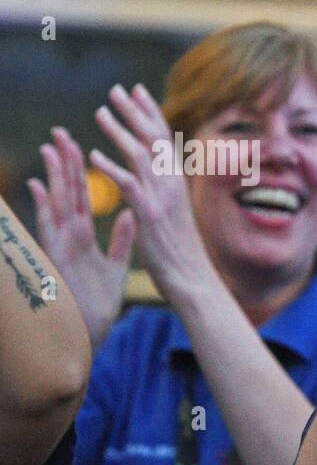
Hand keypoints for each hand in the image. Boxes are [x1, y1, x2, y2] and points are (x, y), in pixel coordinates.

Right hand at [30, 127, 135, 347]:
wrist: (89, 331)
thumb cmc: (98, 302)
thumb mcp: (116, 265)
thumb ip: (122, 239)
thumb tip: (132, 215)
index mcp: (84, 236)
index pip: (84, 196)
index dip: (83, 170)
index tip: (82, 143)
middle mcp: (70, 236)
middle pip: (68, 193)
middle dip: (65, 163)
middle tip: (61, 132)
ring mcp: (61, 246)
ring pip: (57, 204)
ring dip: (53, 176)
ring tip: (51, 148)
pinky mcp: (56, 259)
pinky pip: (48, 229)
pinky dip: (43, 208)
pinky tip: (38, 186)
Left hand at [80, 84, 217, 305]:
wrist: (194, 280)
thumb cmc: (183, 254)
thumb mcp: (175, 216)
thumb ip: (164, 194)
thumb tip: (154, 181)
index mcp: (178, 183)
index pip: (165, 139)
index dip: (151, 113)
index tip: (138, 92)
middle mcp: (172, 185)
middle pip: (153, 139)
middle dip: (135, 112)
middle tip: (117, 89)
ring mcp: (162, 199)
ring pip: (141, 156)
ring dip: (119, 132)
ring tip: (100, 112)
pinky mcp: (150, 215)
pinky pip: (129, 185)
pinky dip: (111, 168)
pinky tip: (94, 156)